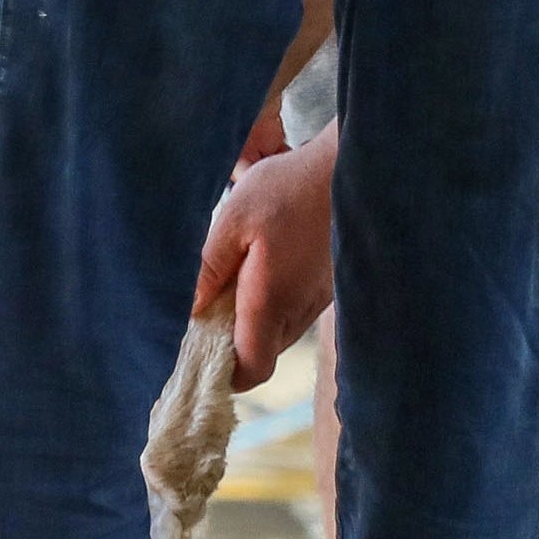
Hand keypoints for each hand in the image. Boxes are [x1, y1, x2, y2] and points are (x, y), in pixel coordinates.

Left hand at [194, 126, 339, 381]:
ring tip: (236, 277)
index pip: (252, 370)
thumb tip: (188, 311)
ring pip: (279, 332)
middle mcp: (301, 310)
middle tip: (211, 300)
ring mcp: (319, 299)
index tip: (200, 346)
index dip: (226, 371)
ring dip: (253, 318)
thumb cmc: (290, 189)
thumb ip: (208, 270)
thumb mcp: (234, 220)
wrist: (350, 168)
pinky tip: (263, 265)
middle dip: (233, 339)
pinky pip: (295, 310)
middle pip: (263, 353)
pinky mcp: (328, 285)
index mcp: (272, 302)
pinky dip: (274, 302)